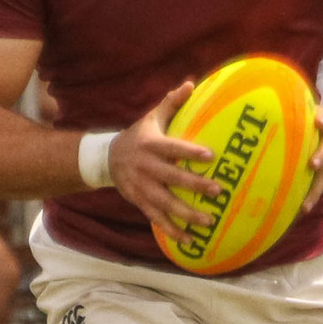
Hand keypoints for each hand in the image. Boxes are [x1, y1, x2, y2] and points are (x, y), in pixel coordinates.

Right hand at [108, 82, 223, 242]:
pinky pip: (156, 218)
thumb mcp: (150, 117)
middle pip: (171, 178)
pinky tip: (189, 240)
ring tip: (208, 221)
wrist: (105, 158)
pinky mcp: (139, 201)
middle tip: (217, 191)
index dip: (190, 153)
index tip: (210, 157)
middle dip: (194, 186)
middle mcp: (145, 167)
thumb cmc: (138, 135)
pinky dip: (171, 230)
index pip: (172, 148)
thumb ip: (171, 103)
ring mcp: (141, 187)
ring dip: (186, 214)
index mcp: (150, 145)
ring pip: (164, 203)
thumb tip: (191, 83)